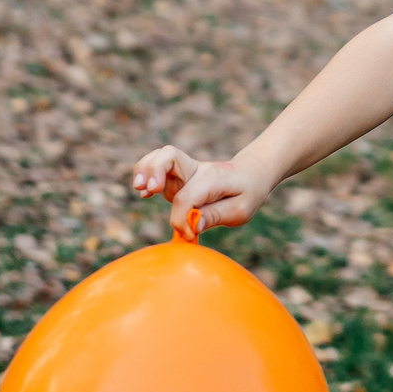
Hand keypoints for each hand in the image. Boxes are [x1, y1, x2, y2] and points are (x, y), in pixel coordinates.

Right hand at [130, 143, 273, 234]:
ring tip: (141, 190)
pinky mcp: (177, 177)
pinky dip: (145, 175)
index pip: (187, 197)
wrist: (251, 175)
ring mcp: (184, 171)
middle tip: (147, 190)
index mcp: (212, 178)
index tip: (190, 235)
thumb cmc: (247, 193)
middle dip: (154, 171)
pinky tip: (144, 192)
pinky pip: (156, 168)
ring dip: (144, 171)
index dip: (182, 220)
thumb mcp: (241, 209)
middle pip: (168, 156)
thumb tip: (193, 225)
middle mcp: (195, 170)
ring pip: (158, 159)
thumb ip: (215, 216)